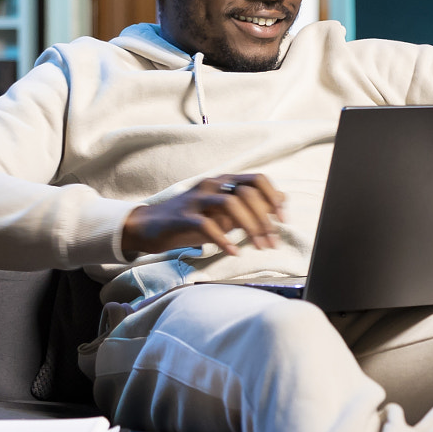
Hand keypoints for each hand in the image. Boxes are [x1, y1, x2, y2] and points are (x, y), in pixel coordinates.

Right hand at [121, 174, 285, 257]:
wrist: (149, 226)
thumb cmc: (190, 219)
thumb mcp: (223, 211)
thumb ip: (249, 205)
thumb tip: (282, 199)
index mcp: (223, 181)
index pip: (257, 179)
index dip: (274, 198)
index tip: (283, 220)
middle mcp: (211, 184)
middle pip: (248, 194)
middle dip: (265, 220)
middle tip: (272, 242)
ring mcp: (197, 199)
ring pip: (231, 204)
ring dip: (251, 227)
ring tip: (259, 247)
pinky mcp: (183, 217)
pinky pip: (208, 225)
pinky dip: (224, 239)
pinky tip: (233, 251)